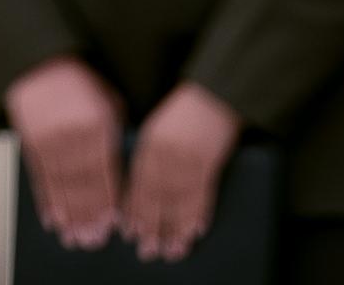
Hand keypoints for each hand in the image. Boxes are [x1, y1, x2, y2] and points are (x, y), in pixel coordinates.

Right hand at [3, 56, 123, 248]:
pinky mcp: (30, 141)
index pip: (104, 171)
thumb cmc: (82, 82)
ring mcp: (48, 139)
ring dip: (66, 214)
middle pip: (81, 184)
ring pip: (60, 185)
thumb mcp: (109, 102)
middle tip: (90, 239)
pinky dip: (45, 200)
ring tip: (72, 236)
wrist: (40, 62)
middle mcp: (72, 135)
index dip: (106, 200)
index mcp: (97, 125)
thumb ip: (115, 135)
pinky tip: (51, 218)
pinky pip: (39, 177)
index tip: (110, 224)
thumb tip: (121, 168)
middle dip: (86, 215)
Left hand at [121, 83, 241, 258]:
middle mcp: (166, 155)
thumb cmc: (183, 108)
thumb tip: (138, 181)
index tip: (130, 232)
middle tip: (148, 250)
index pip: (137, 184)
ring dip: (175, 229)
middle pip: (156, 199)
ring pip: (179, 203)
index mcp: (149, 144)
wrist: (214, 93)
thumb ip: (147, 151)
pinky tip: (195, 231)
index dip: (133, 211)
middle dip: (151, 228)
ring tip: (172, 250)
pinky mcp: (210, 163)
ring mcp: (189, 161)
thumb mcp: (157, 124)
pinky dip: (199, 215)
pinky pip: (203, 194)